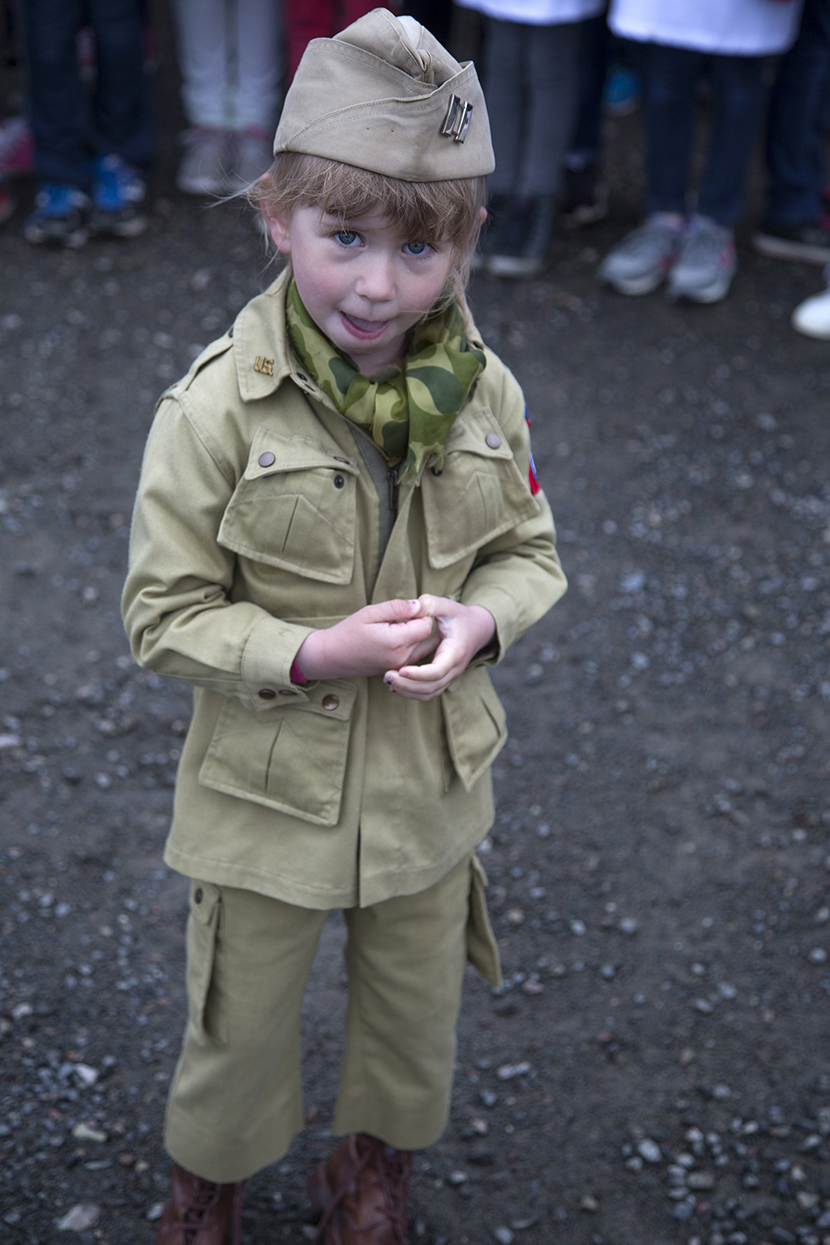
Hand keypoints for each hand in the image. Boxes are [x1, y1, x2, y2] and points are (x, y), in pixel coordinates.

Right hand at [295, 598, 437, 679]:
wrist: (332, 657)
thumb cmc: (349, 632)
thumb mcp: (370, 612)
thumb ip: (397, 608)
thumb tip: (419, 605)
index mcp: (397, 641)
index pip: (427, 625)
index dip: (420, 613)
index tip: (406, 609)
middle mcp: (402, 657)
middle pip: (427, 637)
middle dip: (419, 624)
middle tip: (400, 618)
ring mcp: (400, 666)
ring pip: (423, 648)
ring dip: (416, 636)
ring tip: (396, 628)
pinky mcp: (398, 670)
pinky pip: (415, 657)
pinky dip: (411, 646)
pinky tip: (395, 639)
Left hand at [384, 595, 495, 700]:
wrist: (478, 630)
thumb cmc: (460, 617)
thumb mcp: (448, 606)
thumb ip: (432, 604)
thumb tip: (416, 606)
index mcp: (455, 652)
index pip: (438, 671)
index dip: (419, 674)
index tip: (401, 669)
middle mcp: (454, 669)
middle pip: (431, 687)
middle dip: (407, 685)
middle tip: (387, 676)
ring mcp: (450, 677)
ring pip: (428, 693)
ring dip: (408, 691)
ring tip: (388, 680)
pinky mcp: (444, 680)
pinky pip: (428, 693)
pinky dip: (412, 692)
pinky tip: (396, 684)